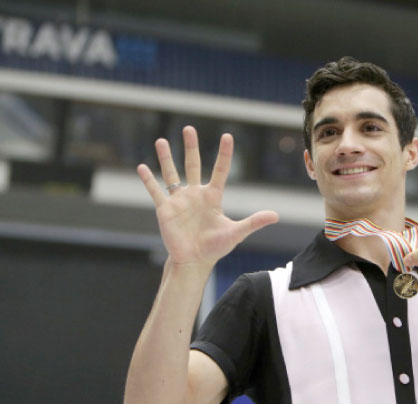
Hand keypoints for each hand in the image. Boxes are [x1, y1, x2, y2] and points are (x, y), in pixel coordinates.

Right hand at [138, 126, 278, 267]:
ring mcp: (179, 200)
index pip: (220, 170)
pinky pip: (156, 191)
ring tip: (162, 140)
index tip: (227, 136)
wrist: (194, 261)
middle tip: (189, 128)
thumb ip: (253, 222)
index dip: (224, 154)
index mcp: (213, 196)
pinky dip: (148, 180)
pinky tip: (142, 167)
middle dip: (191, 147)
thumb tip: (275, 216)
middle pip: (193, 164)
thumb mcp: (236, 233)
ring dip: (166, 158)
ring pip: (171, 173)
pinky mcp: (165, 209)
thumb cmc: (215, 247)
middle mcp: (195, 194)